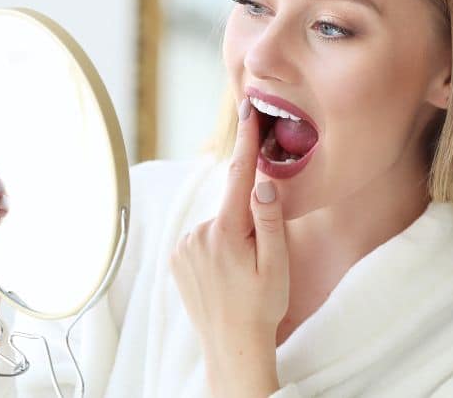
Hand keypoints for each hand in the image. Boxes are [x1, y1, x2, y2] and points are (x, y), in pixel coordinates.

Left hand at [169, 97, 285, 396]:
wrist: (231, 345)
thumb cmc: (262, 306)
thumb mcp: (277, 264)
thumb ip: (270, 220)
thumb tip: (262, 181)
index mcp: (227, 231)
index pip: (238, 175)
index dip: (245, 140)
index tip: (247, 108)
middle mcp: (199, 233)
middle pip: (232, 206)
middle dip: (249, 219)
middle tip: (260, 257)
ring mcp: (183, 246)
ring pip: (218, 224)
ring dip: (232, 236)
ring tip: (241, 273)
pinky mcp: (176, 258)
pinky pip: (202, 238)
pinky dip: (217, 246)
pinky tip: (225, 274)